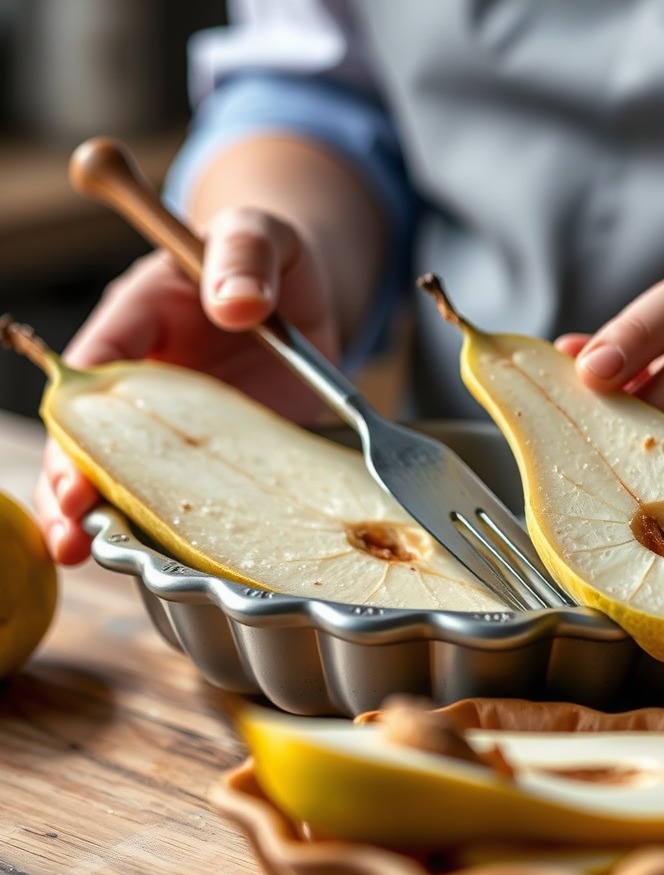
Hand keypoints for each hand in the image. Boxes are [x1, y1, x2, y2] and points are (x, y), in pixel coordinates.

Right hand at [37, 207, 336, 564]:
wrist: (303, 297)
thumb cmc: (270, 257)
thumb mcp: (260, 233)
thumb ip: (244, 252)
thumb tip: (237, 302)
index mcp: (141, 316)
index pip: (97, 363)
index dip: (79, 414)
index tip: (74, 459)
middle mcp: (149, 379)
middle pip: (93, 432)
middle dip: (70, 477)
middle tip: (69, 526)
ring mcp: (180, 425)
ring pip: (127, 472)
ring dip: (101, 514)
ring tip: (82, 557)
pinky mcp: (218, 457)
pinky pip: (189, 493)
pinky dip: (170, 524)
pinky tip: (159, 560)